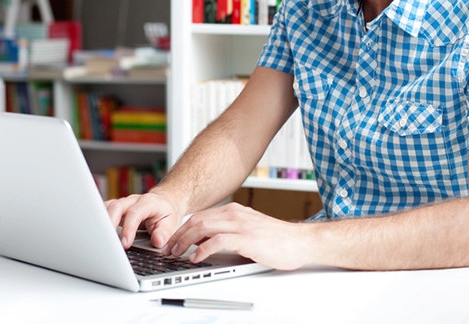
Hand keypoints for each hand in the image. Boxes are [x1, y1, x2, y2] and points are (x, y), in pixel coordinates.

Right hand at [104, 191, 182, 249]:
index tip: (125, 243)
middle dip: (110, 224)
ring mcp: (123, 203)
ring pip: (108, 207)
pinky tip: (98, 232)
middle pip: (117, 207)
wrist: (162, 203)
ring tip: (100, 239)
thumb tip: (157, 241)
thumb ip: (164, 233)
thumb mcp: (171, 223)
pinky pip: (104, 210)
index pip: (135, 212)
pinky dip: (100, 220)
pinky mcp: (116, 208)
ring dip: (102, 222)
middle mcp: (133, 200)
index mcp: (148, 202)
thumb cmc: (165, 214)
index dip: (128, 228)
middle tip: (109, 242)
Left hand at [162, 202, 309, 270]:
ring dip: (185, 241)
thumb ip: (228, 231)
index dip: (183, 228)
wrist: (300, 242)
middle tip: (169, 248)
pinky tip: (196, 258)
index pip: (200, 216)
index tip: (173, 240)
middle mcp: (234, 214)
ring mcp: (240, 224)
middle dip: (179, 235)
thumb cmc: (276, 239)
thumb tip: (206, 242)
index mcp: (233, 210)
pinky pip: (217, 241)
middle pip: (197, 220)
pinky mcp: (246, 238)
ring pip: (203, 228)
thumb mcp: (248, 230)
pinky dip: (202, 249)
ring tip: (177, 254)